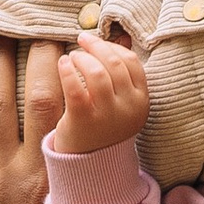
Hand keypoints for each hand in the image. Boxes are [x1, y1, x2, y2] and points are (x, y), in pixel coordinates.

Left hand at [50, 31, 151, 158]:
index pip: (131, 61)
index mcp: (141, 100)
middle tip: (81, 40)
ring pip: (96, 72)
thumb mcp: (123, 103)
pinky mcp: (84, 120)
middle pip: (113, 63)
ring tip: (71, 58)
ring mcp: (108, 115)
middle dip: (96, 46)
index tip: (97, 42)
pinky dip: (67, 70)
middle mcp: (128, 107)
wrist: (92, 165)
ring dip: (81, 58)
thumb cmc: (104, 127)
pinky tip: (62, 64)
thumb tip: (119, 38)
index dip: (113, 46)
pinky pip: (75, 88)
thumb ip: (122, 75)